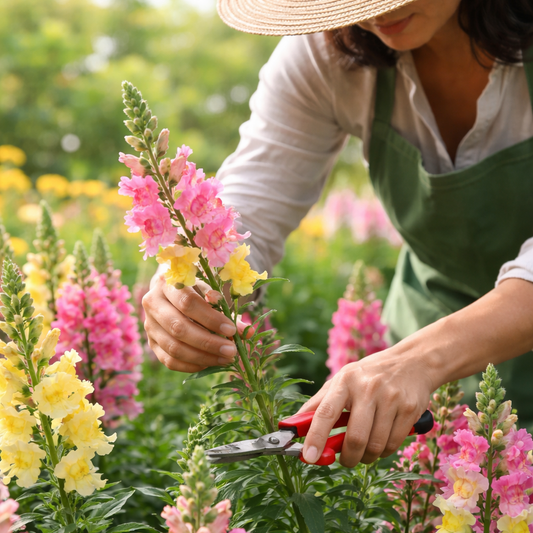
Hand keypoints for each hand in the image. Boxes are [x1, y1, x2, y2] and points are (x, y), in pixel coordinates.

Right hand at [143, 275, 243, 372]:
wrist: (171, 289)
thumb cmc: (196, 287)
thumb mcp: (210, 290)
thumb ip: (226, 309)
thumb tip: (246, 332)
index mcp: (167, 282)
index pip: (187, 303)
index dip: (210, 319)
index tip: (231, 329)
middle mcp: (152, 303)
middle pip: (178, 328)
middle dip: (208, 342)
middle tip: (231, 351)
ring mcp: (149, 324)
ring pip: (174, 347)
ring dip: (203, 357)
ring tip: (225, 359)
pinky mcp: (151, 343)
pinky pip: (170, 360)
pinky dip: (192, 365)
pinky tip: (210, 363)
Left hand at [298, 347, 434, 466]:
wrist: (412, 362)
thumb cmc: (368, 375)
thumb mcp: (342, 380)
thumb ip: (318, 403)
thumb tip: (293, 425)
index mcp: (345, 381)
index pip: (325, 412)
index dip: (316, 437)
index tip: (309, 457)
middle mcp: (367, 388)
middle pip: (355, 438)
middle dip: (348, 458)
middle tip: (345, 460)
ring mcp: (390, 398)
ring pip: (375, 446)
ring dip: (366, 457)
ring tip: (364, 449)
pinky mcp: (409, 409)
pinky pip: (393, 445)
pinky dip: (384, 452)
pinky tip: (381, 441)